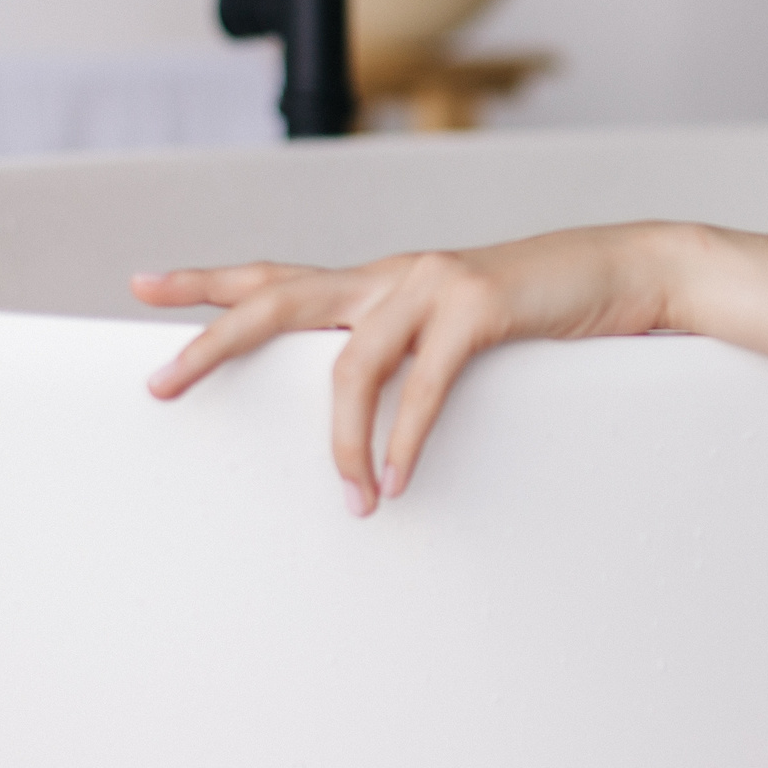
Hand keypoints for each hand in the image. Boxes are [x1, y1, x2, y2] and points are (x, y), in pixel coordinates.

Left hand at [134, 223, 692, 514]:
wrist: (625, 270)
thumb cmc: (540, 309)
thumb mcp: (457, 328)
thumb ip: (406, 354)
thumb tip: (360, 415)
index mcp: (381, 280)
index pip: (277, 276)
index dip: (209, 282)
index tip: (142, 284)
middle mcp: (394, 273)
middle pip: (279, 300)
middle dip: (214, 342)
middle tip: (161, 383)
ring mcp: (433, 283)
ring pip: (350, 362)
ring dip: (341, 441)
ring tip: (349, 497)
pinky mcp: (478, 305)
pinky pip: (424, 384)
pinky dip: (406, 437)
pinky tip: (397, 477)